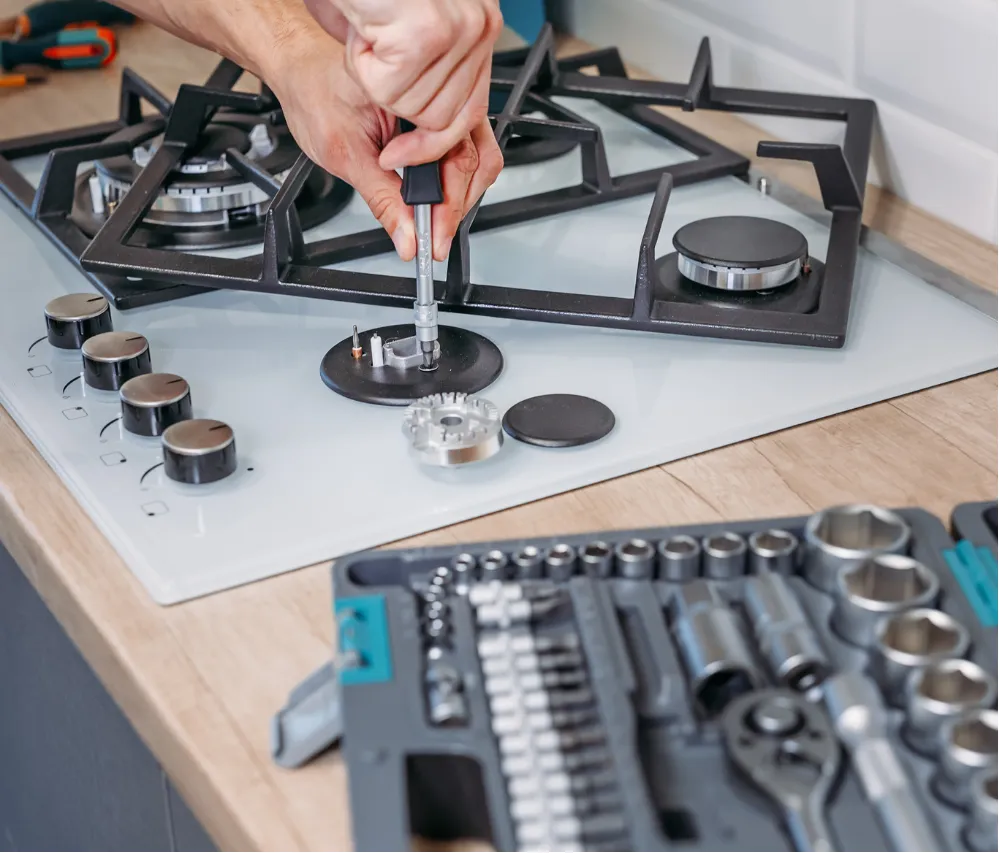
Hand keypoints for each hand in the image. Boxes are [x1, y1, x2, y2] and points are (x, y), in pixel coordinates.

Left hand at [266, 30, 502, 260]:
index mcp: (420, 95)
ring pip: (479, 155)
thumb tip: (408, 237)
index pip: (453, 157)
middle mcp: (440, 95)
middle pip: (475, 159)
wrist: (302, 71)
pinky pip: (466, 149)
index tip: (433, 237)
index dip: (446, 204)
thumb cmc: (316, 94)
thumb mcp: (346, 155)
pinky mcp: (441, 115)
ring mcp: (445, 104)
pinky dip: (455, 179)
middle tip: (435, 239)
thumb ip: (383, 200)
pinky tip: (435, 197)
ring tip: (436, 223)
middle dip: (456, 205)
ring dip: (462, 193)